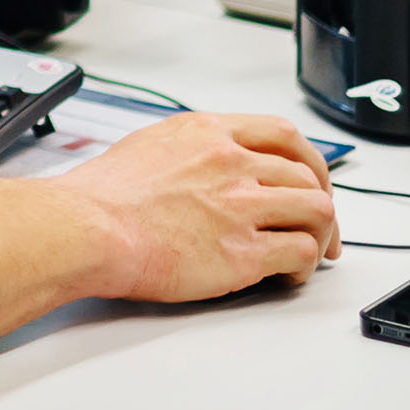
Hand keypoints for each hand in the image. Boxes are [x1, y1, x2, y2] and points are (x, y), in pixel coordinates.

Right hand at [56, 112, 336, 302]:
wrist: (88, 228)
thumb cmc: (102, 196)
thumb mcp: (149, 145)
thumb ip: (189, 150)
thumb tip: (204, 164)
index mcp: (209, 134)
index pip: (283, 134)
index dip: (308, 160)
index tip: (311, 179)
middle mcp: (232, 163)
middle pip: (307, 174)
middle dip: (321, 201)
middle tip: (318, 226)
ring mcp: (241, 206)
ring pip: (316, 210)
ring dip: (320, 234)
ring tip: (310, 253)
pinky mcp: (243, 251)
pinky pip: (299, 252)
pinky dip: (304, 266)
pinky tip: (289, 274)